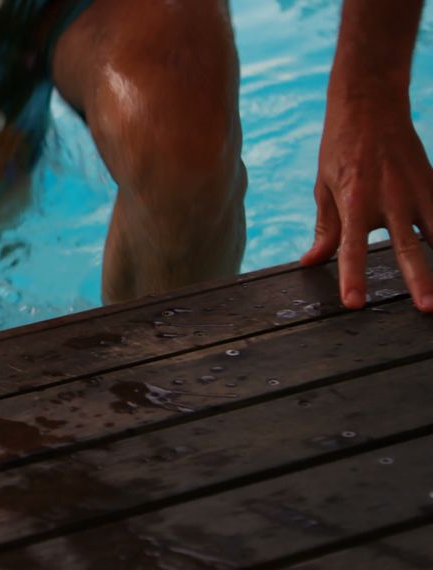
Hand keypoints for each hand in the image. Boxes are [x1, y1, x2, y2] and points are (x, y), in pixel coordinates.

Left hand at [301, 92, 432, 311]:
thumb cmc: (340, 148)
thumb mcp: (324, 187)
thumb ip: (326, 228)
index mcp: (355, 202)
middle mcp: (390, 200)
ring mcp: (417, 191)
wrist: (370, 105)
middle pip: (407, 248)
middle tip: (427, 309)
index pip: (351, 249)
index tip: (355, 304)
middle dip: (419, 281)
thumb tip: (310, 262)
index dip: (352, 278)